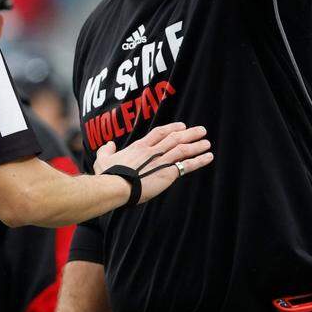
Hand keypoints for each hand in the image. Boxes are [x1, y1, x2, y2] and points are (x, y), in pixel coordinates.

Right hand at [95, 122, 212, 203]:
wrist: (116, 186)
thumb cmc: (108, 175)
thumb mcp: (103, 160)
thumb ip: (106, 150)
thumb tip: (109, 145)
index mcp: (139, 147)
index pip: (159, 133)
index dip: (172, 128)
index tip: (182, 126)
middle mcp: (153, 151)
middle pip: (175, 138)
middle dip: (190, 133)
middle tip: (201, 130)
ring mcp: (161, 160)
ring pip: (183, 149)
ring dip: (197, 145)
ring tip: (207, 142)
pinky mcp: (168, 173)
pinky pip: (186, 165)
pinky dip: (199, 160)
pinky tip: (208, 157)